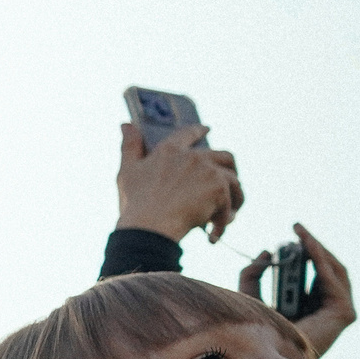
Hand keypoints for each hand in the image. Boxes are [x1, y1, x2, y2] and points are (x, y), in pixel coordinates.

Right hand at [115, 122, 241, 243]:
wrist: (150, 227)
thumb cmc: (136, 203)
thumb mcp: (127, 172)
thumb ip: (129, 147)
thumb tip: (125, 124)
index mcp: (169, 150)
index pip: (189, 133)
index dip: (199, 130)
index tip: (207, 129)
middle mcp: (193, 156)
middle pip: (225, 156)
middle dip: (231, 170)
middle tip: (229, 186)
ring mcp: (208, 171)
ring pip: (234, 182)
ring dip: (234, 199)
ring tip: (227, 216)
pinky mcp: (219, 189)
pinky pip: (231, 204)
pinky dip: (224, 220)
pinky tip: (214, 234)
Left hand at [241, 223, 356, 358]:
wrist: (267, 352)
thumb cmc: (259, 330)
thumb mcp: (251, 294)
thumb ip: (254, 273)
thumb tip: (265, 252)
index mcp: (311, 305)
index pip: (316, 273)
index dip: (307, 251)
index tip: (293, 232)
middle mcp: (327, 308)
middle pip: (327, 269)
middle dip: (313, 246)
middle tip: (297, 228)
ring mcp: (339, 312)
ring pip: (334, 272)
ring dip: (318, 250)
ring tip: (302, 234)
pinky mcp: (343, 314)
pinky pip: (334, 281)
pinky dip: (321, 262)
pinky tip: (308, 248)